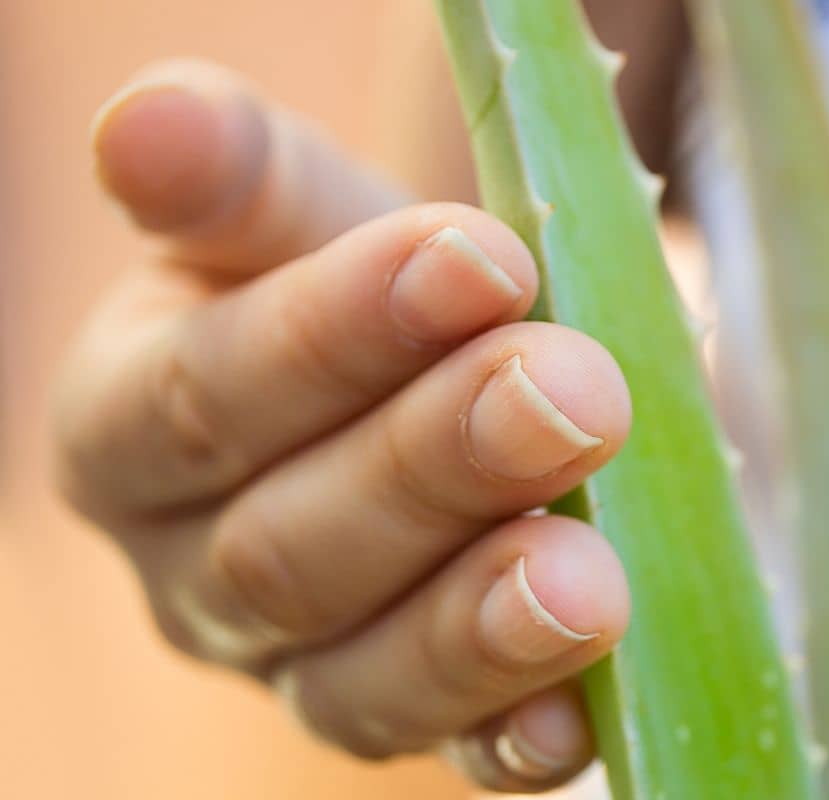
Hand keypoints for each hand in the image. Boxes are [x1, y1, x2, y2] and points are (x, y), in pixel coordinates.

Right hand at [53, 60, 631, 793]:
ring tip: (582, 577)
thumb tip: (150, 122)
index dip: (334, 332)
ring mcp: (306, 664)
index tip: (475, 258)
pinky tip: (578, 720)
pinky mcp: (418, 715)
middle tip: (570, 392)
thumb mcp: (302, 215)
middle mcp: (201, 571)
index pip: (205, 392)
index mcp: (136, 426)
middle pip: (289, 547)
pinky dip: (512, 739)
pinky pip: (453, 752)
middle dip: (434, 467)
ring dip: (476, 626)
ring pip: (363, 675)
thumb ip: (239, 180)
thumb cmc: (365, 282)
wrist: (443, 370)